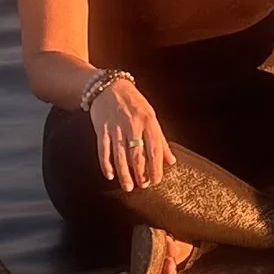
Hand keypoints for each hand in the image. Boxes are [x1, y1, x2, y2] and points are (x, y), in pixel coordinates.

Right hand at [89, 74, 170, 195]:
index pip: (154, 150)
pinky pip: (103, 151)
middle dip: (140, 174)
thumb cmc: (134, 103)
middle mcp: (132, 126)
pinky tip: (110, 175)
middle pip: (137, 156)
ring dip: (124, 174)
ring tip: (129, 186)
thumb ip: (161, 139)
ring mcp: (116, 128)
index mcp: (148, 122)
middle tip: (143, 186)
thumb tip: (171, 160)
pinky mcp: (101, 129)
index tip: (156, 180)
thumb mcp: (151, 116)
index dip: (155, 168)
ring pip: (120, 157)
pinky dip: (106, 165)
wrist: (110, 87)